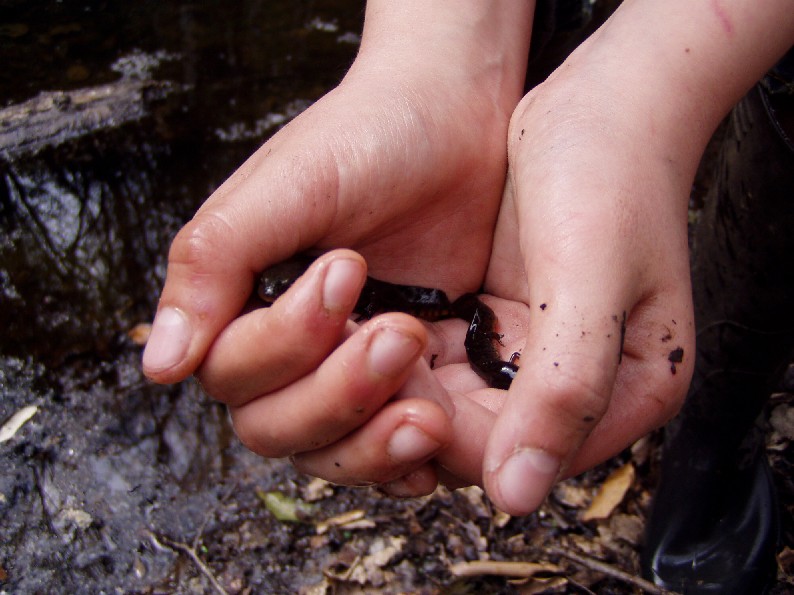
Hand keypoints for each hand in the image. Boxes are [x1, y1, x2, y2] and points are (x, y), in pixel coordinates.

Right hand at [142, 1, 532, 491]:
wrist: (451, 118)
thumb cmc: (363, 138)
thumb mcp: (286, 185)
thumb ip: (214, 263)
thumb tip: (160, 366)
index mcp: (244, 304)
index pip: (232, 374)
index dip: (285, 342)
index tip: (348, 267)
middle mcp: (290, 351)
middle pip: (277, 428)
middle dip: (337, 395)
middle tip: (403, 335)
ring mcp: (350, 371)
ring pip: (331, 451)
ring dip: (374, 441)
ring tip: (429, 410)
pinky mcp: (412, 378)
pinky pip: (394, 446)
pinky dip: (409, 460)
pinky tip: (436, 448)